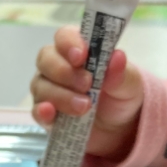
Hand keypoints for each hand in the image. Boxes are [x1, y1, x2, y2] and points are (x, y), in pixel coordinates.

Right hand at [30, 26, 143, 166]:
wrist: (118, 129)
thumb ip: (120, 72)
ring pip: (41, 86)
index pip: (64, 36)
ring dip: (61, 96)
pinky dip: (42, 112)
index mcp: (77, 50)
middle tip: (87, 85)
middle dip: (64, 71)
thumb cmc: (120, 96)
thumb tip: (117, 57)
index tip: (82, 56)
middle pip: (46, 59)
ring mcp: (48, 91)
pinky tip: (50, 113)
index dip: (69, 43)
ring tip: (85, 107)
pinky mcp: (46, 115)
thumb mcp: (128, 84)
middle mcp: (57, 67)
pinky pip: (37, 111)